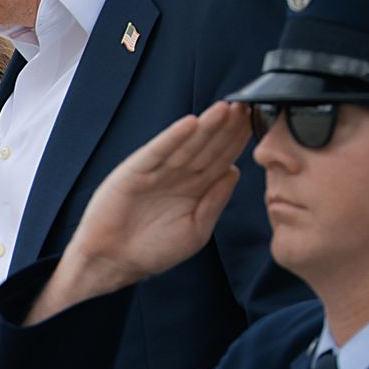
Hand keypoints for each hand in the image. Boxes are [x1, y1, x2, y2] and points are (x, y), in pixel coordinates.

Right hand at [28, 102, 250, 321]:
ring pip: (187, 145)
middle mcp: (178, 176)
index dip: (238, 141)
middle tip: (245, 106)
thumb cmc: (153, 251)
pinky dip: (172, 138)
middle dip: (227, 127)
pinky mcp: (134, 172)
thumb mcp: (196, 230)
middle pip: (208, 146)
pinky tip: (189, 124)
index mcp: (196, 189)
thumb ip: (215, 201)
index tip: (255, 122)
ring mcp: (157, 172)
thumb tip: (235, 171)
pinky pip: (157, 152)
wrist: (113, 262)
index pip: (222, 159)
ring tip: (224, 109)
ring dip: (205, 126)